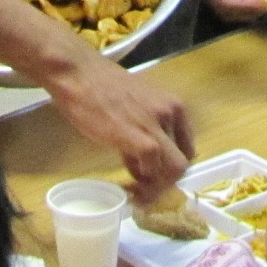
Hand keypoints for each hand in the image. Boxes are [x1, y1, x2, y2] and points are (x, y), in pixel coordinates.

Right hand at [49, 51, 193, 194]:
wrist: (79, 75)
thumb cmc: (100, 89)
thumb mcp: (134, 108)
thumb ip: (145, 132)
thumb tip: (145, 163)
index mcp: (174, 105)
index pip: (187, 148)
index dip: (171, 169)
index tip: (155, 179)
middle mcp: (171, 113)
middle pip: (184, 163)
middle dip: (165, 183)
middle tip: (145, 190)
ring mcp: (156, 125)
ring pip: (174, 169)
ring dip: (156, 186)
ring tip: (136, 191)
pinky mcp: (139, 136)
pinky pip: (152, 167)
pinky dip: (142, 180)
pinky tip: (129, 181)